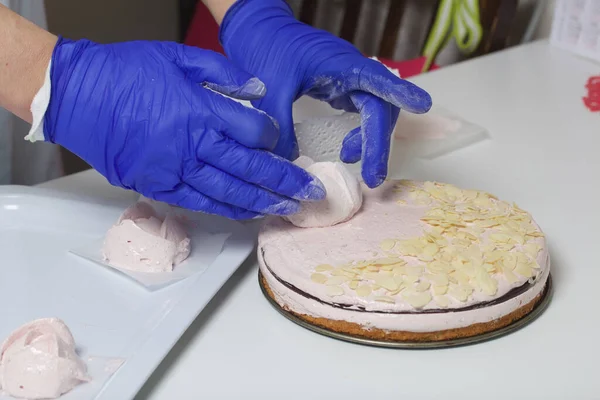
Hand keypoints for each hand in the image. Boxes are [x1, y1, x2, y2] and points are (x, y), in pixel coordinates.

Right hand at [43, 37, 324, 218]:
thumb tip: (257, 91)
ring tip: (288, 209)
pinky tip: (248, 214)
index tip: (281, 143)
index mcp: (202, 109)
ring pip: (230, 192)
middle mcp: (193, 144)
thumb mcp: (178, 57)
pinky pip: (200, 203)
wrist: (77, 95)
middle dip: (285, 182)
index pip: (255, 132)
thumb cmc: (126, 72)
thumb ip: (223, 73)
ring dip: (263, 202)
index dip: (274, 139)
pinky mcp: (158, 185)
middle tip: (310, 194)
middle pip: (251, 168)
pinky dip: (227, 210)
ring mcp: (175, 169)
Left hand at [220, 0, 431, 187]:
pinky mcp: (340, 88)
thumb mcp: (269, 89)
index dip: (400, 94)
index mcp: (340, 64)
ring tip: (350, 160)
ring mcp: (348, 80)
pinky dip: (359, 133)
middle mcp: (351, 71)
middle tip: (372, 177)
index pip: (378, 80)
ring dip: (369, 139)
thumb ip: (278, 127)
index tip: (423, 106)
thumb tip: (288, 164)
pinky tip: (346, 149)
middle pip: (381, 105)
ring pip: (375, 111)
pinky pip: (361, 112)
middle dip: (379, 142)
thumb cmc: (265, 48)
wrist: (256, 30)